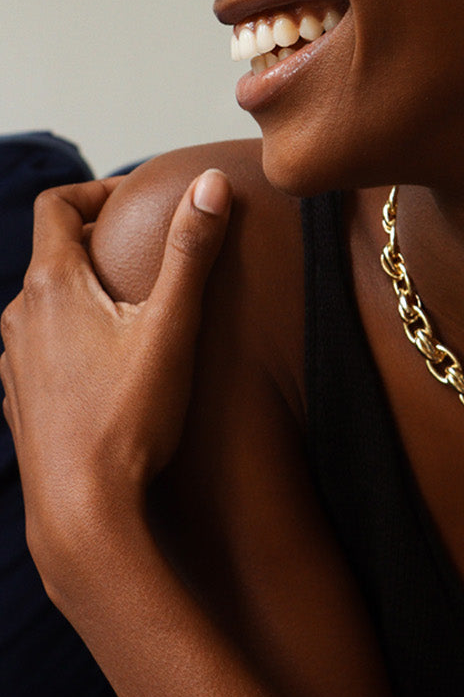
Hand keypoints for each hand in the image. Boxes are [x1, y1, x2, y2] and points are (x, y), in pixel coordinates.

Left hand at [0, 169, 230, 592]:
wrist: (83, 513)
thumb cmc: (128, 420)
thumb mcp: (172, 326)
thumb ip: (192, 250)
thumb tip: (210, 183)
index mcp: (51, 285)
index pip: (58, 205)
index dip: (99, 191)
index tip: (140, 199)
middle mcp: (20, 316)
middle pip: (55, 253)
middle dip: (102, 242)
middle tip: (152, 252)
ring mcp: (14, 362)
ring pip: (47, 303)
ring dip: (88, 292)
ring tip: (137, 309)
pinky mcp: (21, 400)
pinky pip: (43, 347)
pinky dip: (75, 336)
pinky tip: (113, 365)